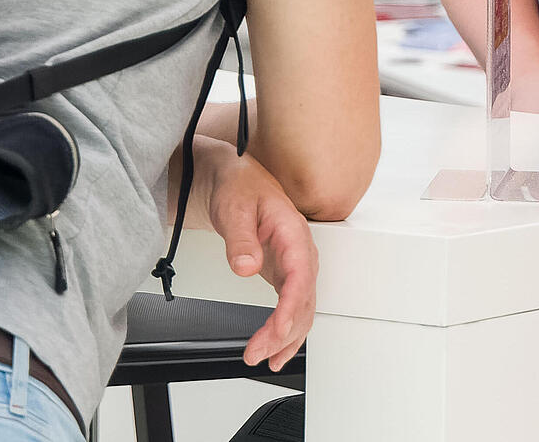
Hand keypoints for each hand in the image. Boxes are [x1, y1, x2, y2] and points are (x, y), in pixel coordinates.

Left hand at [196, 140, 318, 370]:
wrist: (235, 178)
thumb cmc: (238, 186)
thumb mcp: (234, 208)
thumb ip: (240, 239)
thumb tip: (246, 266)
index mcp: (293, 233)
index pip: (300, 277)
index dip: (291, 308)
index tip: (277, 329)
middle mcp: (300, 252)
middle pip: (303, 301)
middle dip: (284, 332)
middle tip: (258, 353)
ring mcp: (295, 265)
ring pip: (301, 310)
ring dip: (286, 338)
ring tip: (265, 359)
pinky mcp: (285, 274)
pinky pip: (293, 308)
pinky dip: (286, 331)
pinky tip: (276, 349)